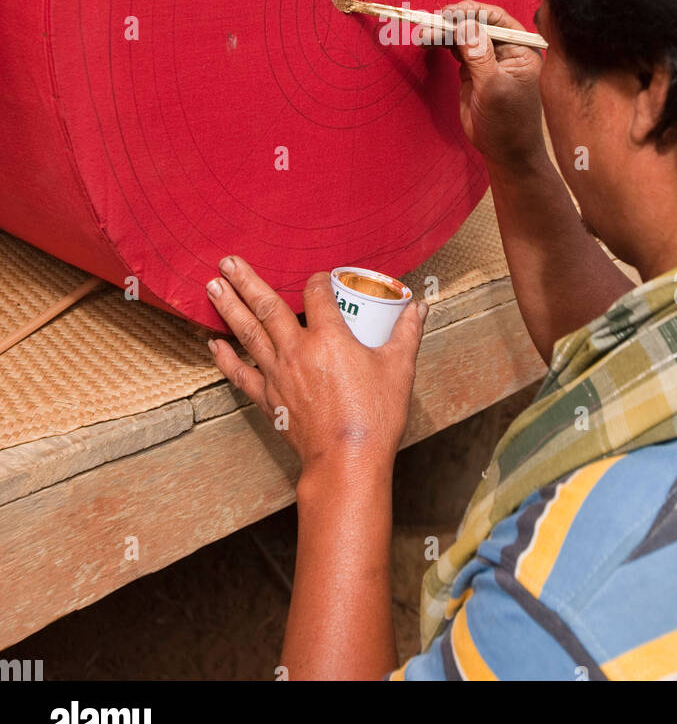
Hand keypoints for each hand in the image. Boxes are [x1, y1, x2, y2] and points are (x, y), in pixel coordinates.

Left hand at [205, 259, 425, 477]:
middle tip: (227, 261)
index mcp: (329, 338)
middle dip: (246, 281)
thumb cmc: (374, 416)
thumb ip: (407, 333)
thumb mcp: (399, 368)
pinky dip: (226, 358)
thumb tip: (418, 308)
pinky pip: (241, 374)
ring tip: (212, 286)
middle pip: (267, 306)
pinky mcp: (269, 399)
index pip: (316, 293)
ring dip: (229, 308)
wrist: (347, 462)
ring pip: (248, 333)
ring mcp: (278, 375)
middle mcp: (297, 350)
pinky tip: (214, 343)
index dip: (317, 279)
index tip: (319, 277)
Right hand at [439, 0, 546, 173]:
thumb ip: (480, 55)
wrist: (505, 152)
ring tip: (423, 33)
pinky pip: (457, 50)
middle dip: (453, 22)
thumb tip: (465, 24)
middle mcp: (506, 50)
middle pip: (477, 24)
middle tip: (430, 22)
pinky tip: (428, 41)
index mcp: (521, 49)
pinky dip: (442, 44)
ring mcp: (489, 60)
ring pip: (464, 36)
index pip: (497, 20)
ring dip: (443, 32)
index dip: (472, 12)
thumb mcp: (494, 88)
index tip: (448, 13)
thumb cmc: (508, 123)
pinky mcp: (474, 71)